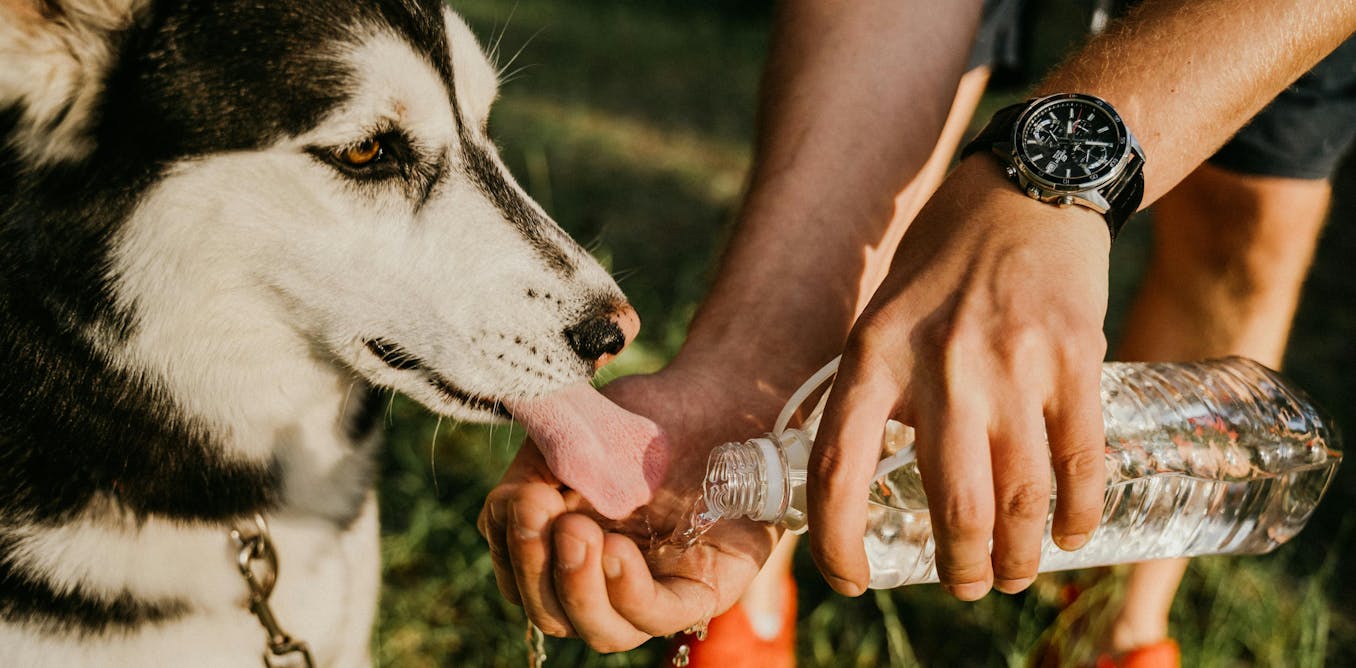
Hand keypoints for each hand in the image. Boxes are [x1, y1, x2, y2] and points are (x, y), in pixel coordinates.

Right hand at [477, 362, 788, 651]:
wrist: (719, 399)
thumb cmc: (645, 417)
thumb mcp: (577, 432)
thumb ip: (536, 466)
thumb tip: (511, 507)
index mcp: (567, 545)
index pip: (521, 578)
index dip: (511, 549)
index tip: (518, 499)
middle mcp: (606, 577)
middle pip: (552, 612)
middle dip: (536, 569)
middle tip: (540, 513)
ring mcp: (653, 589)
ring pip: (602, 631)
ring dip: (577, 588)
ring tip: (578, 533)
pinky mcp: (701, 589)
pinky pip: (658, 617)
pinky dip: (628, 592)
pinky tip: (616, 551)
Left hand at [808, 156, 1110, 599]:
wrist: (1027, 187)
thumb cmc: (942, 261)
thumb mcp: (880, 317)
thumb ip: (874, 394)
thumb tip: (862, 483)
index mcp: (874, 355)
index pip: (839, 470)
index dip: (837, 541)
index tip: (850, 578)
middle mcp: (940, 366)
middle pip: (952, 506)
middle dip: (960, 568)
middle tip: (965, 585)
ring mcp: (1013, 364)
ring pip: (1020, 498)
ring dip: (1018, 557)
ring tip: (1012, 574)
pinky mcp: (1075, 358)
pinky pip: (1080, 461)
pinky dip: (1077, 514)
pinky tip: (1070, 535)